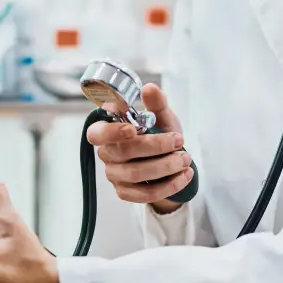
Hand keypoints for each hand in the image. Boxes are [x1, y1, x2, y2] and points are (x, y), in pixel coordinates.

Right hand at [85, 83, 192, 213]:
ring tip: (185, 159)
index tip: (134, 129)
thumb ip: (156, 104)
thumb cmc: (159, 134)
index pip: (96, 133)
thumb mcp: (162, 117)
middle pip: (124, 152)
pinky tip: (184, 176)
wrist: (170, 163)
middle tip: (180, 141)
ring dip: (165, 166)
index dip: (112, 132)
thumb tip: (149, 88)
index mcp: (107, 131)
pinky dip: (169, 185)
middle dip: (155, 147)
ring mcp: (114, 175)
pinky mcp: (125, 193)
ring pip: (136, 174)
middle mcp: (107, 153)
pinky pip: (145, 194)